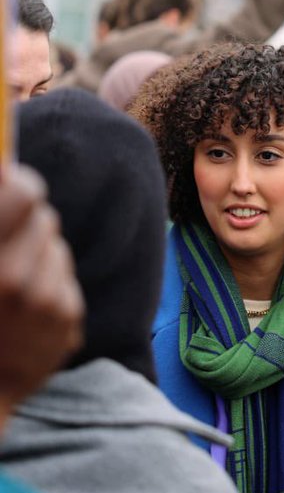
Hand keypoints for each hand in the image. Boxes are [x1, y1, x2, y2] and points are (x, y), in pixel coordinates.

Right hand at [0, 165, 83, 429]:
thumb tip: (8, 171)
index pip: (24, 193)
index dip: (18, 183)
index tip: (12, 179)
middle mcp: (17, 283)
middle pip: (44, 216)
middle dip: (25, 222)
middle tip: (4, 239)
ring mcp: (47, 305)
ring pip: (56, 245)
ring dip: (35, 253)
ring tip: (9, 282)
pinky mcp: (68, 321)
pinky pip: (64, 276)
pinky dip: (47, 283)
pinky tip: (23, 307)